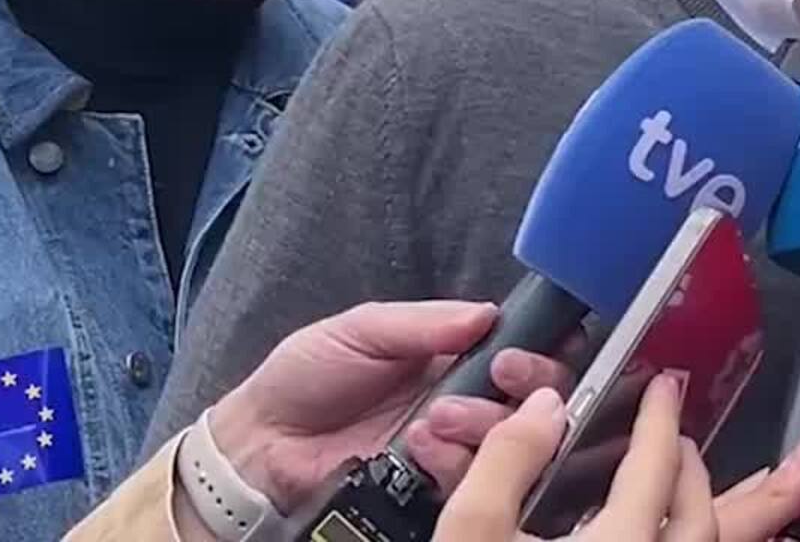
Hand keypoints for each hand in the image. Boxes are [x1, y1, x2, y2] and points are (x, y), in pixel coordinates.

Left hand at [206, 301, 576, 510]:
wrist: (260, 445)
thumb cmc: (306, 377)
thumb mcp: (360, 329)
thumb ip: (423, 322)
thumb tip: (489, 313)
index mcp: (456, 356)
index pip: (521, 349)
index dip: (538, 350)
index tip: (516, 352)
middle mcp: (466, 400)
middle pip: (532, 397)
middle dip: (528, 384)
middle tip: (499, 376)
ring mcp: (453, 447)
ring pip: (510, 439)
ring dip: (486, 423)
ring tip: (437, 417)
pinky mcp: (434, 486)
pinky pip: (471, 478)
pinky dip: (456, 461)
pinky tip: (421, 448)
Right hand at [435, 372, 799, 540]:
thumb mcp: (471, 535)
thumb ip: (506, 464)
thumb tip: (545, 407)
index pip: (655, 466)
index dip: (659, 420)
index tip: (665, 389)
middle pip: (710, 519)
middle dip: (701, 474)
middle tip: (686, 443)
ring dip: (755, 521)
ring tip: (783, 498)